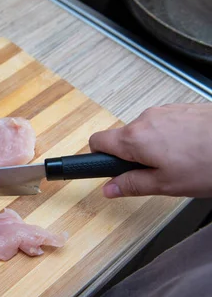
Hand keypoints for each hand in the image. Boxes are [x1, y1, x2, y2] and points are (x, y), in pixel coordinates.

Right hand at [89, 103, 211, 197]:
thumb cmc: (209, 162)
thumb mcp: (166, 185)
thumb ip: (132, 185)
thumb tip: (109, 188)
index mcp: (134, 139)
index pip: (96, 142)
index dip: (98, 157)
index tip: (108, 169)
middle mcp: (145, 119)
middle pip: (123, 138)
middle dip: (133, 156)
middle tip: (156, 174)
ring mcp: (164, 110)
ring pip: (146, 131)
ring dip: (154, 147)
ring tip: (180, 163)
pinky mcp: (181, 107)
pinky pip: (164, 124)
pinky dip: (171, 137)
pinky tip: (191, 150)